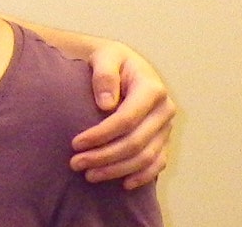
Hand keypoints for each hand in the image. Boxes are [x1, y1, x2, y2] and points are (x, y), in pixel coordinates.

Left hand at [70, 42, 175, 188]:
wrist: (124, 64)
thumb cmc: (111, 60)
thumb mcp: (104, 57)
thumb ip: (104, 75)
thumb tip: (106, 104)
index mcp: (151, 88)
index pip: (126, 119)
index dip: (101, 135)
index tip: (75, 143)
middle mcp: (164, 110)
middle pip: (135, 142)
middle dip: (104, 156)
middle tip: (75, 163)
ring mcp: (166, 126)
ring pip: (145, 156)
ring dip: (117, 170)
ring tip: (89, 175)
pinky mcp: (163, 138)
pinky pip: (158, 162)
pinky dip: (143, 175)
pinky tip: (124, 184)